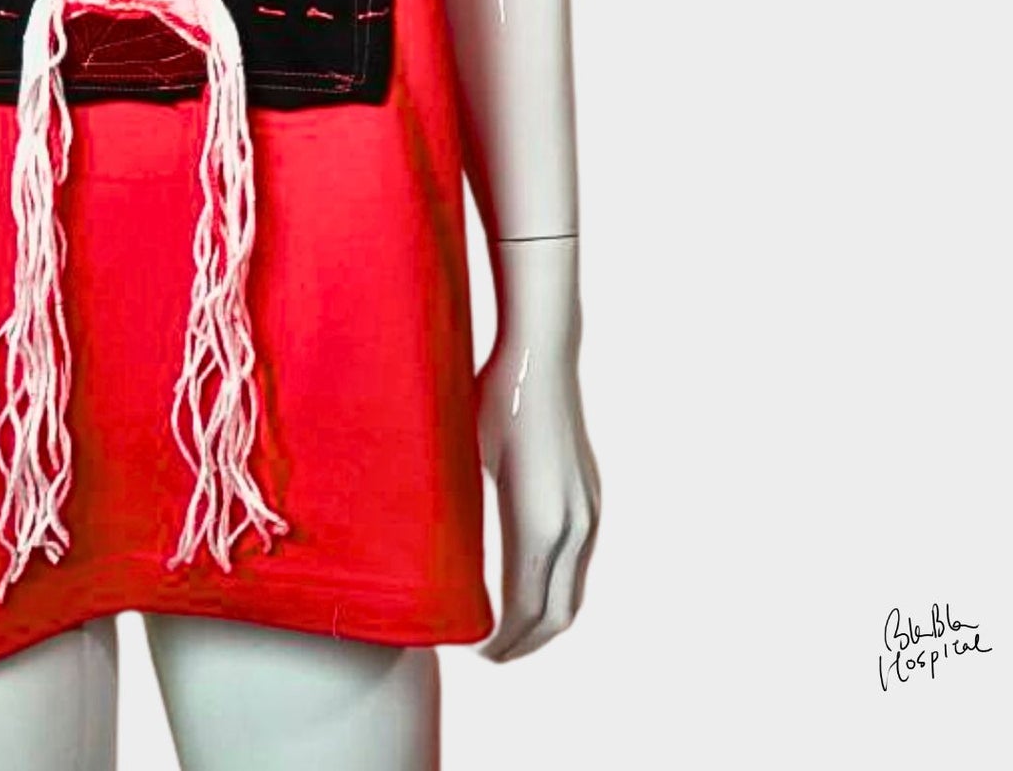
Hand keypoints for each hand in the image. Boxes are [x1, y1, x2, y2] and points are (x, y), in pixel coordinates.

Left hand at [476, 327, 599, 661]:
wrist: (539, 357)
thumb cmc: (489, 399)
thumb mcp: (460, 453)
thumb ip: (454, 511)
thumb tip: (422, 564)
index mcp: (537, 522)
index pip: (522, 609)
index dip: (499, 640)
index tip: (472, 651)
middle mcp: (572, 525)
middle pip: (554, 615)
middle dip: (523, 644)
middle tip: (487, 656)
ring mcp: (588, 513)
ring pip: (573, 595)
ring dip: (543, 623)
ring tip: (507, 634)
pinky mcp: (590, 499)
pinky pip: (579, 566)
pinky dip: (557, 592)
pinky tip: (528, 589)